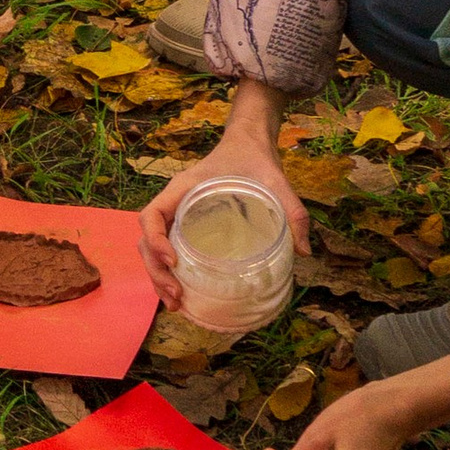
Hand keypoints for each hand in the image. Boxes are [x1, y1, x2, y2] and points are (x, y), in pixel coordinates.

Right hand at [138, 91, 310, 308]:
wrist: (249, 145)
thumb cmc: (255, 159)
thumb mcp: (275, 181)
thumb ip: (292, 211)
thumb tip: (304, 252)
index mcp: (183, 189)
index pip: (151, 215)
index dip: (155, 241)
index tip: (174, 261)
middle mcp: (174, 204)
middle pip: (146, 241)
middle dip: (156, 271)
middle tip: (177, 296)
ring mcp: (177, 217)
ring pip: (151, 251)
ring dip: (158, 278)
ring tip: (176, 304)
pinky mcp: (186, 227)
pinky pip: (166, 251)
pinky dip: (167, 274)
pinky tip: (181, 294)